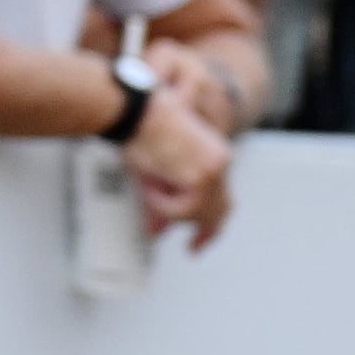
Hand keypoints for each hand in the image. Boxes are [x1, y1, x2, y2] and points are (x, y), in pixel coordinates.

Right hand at [120, 82, 231, 246]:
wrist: (133, 105)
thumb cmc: (137, 126)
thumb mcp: (152, 171)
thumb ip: (160, 203)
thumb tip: (157, 230)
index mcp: (214, 154)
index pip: (220, 197)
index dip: (207, 221)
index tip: (199, 240)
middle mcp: (220, 162)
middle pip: (219, 209)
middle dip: (204, 231)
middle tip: (194, 248)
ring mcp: (214, 169)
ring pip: (197, 213)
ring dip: (167, 208)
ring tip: (148, 186)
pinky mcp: (202, 176)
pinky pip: (183, 209)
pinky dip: (162, 203)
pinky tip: (151, 184)